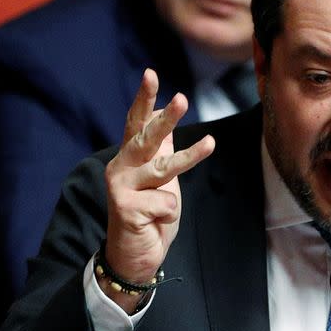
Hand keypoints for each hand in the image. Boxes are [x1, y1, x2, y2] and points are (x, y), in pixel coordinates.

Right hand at [103, 69, 214, 311]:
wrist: (135, 256)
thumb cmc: (149, 214)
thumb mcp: (160, 177)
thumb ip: (160, 146)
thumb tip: (164, 109)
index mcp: (130, 157)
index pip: (137, 122)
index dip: (144, 99)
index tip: (151, 74)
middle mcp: (121, 167)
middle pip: (148, 138)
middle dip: (166, 118)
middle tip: (182, 98)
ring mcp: (121, 187)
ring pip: (164, 169)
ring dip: (189, 157)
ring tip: (210, 144)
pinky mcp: (126, 208)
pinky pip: (167, 202)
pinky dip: (170, 213)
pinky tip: (157, 222)